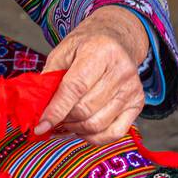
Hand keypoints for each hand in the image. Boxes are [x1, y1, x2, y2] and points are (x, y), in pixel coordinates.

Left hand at [35, 5, 149, 144]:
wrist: (116, 40)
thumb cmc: (85, 46)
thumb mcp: (62, 52)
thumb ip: (50, 78)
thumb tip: (38, 109)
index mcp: (100, 51)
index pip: (75, 88)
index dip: (56, 110)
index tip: (40, 125)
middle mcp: (121, 71)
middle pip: (86, 109)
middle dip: (63, 119)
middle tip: (51, 119)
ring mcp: (132, 89)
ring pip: (98, 124)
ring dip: (76, 129)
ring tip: (64, 123)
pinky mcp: (139, 103)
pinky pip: (115, 132)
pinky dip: (94, 137)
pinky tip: (82, 129)